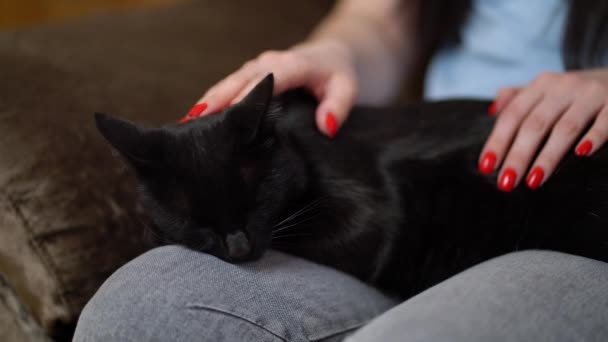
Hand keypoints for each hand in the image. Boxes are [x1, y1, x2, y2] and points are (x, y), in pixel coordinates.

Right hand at [185, 40, 357, 137]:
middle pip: (236, 82)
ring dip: (208, 102)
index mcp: (291, 65)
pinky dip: (212, 103)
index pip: (263, 81)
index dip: (243, 97)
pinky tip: (197, 121)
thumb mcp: (348, 88)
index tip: (224, 114)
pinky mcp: (250, 77)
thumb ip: (338, 106)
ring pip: (227, 85)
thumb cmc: (339, 74)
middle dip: (213, 101)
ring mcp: (256, 69)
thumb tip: (325, 127)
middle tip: (191, 123)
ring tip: (186, 126)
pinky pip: (229, 89)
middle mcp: (268, 64)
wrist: (333, 56)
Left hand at [479, 69, 607, 190]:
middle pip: (535, 125)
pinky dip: (594, 137)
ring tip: (533, 181)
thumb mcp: (546, 89)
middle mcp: (564, 87)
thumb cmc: (576, 93)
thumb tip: (492, 111)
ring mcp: (591, 95)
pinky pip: (605, 122)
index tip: (486, 167)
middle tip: (506, 182)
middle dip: (518, 155)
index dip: (498, 141)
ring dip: (548, 156)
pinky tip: (581, 155)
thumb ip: (518, 99)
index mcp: (541, 86)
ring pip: (565, 128)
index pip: (513, 115)